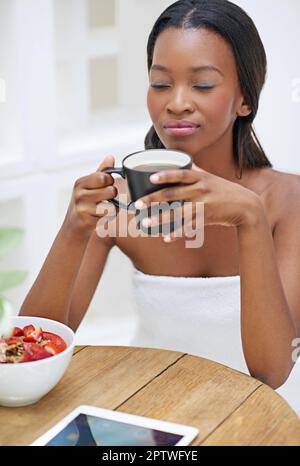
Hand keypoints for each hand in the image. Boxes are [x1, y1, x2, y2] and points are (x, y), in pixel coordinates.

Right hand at [63, 155, 117, 237]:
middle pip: (111, 190)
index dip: (110, 181)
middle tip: (106, 198)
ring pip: (112, 205)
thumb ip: (101, 172)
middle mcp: (80, 194)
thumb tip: (111, 157)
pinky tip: (100, 217)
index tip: (107, 185)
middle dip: (113, 195)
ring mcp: (83, 208)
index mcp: (81, 183)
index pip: (104, 177)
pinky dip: (109, 217)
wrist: (73, 227)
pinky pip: (109, 216)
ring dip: (112, 208)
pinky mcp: (87, 221)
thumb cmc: (84, 204)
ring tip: (103, 208)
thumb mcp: (89, 187)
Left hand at [134, 163, 262, 240]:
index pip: (180, 174)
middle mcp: (200, 190)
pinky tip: (165, 238)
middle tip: (137, 204)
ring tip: (146, 223)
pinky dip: (176, 233)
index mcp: (199, 177)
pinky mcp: (206, 219)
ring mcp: (203, 205)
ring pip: (177, 213)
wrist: (244, 205)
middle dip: (153, 199)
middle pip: (173, 194)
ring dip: (160, 219)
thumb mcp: (209, 177)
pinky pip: (188, 227)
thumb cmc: (223, 190)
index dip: (166, 175)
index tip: (151, 178)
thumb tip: (177, 160)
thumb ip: (192, 170)